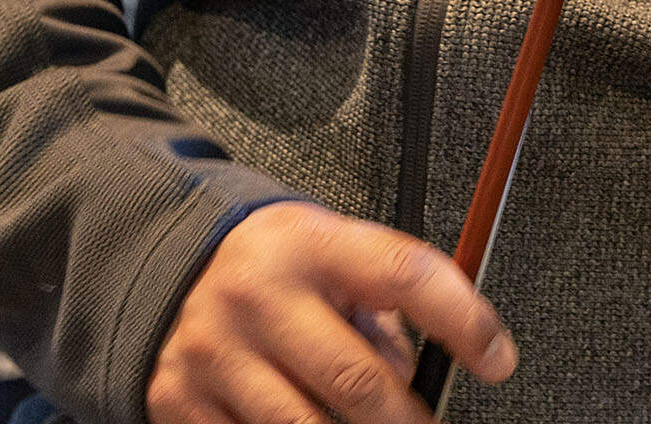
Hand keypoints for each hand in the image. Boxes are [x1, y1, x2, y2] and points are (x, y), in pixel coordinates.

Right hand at [148, 201, 515, 423]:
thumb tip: (418, 378)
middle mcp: (260, 296)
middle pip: (361, 384)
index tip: (497, 359)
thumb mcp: (325, 253)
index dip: (464, 321)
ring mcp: (217, 354)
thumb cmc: (265, 265)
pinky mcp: (182, 403)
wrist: (152, 261)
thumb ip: (378, 304)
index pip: (405, 274)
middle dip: (410, 423)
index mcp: (308, 244)